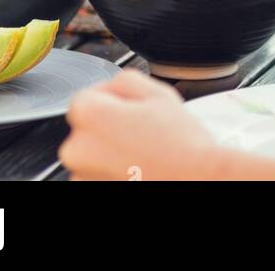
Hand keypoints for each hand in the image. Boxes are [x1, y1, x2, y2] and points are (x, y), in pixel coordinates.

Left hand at [60, 69, 221, 180]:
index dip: (115, 101)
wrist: (198, 180)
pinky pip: (100, 176)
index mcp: (88, 115)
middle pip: (88, 129)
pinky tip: (139, 170)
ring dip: (112, 152)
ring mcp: (83, 178)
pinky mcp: (94, 194)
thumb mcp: (156, 91)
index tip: (135, 111)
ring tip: (144, 154)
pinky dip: (114, 172)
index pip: (88, 97)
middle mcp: (76, 150)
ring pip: (94, 155)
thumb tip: (108, 89)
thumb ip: (122, 80)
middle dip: (110, 127)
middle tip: (142, 132)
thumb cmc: (180, 143)